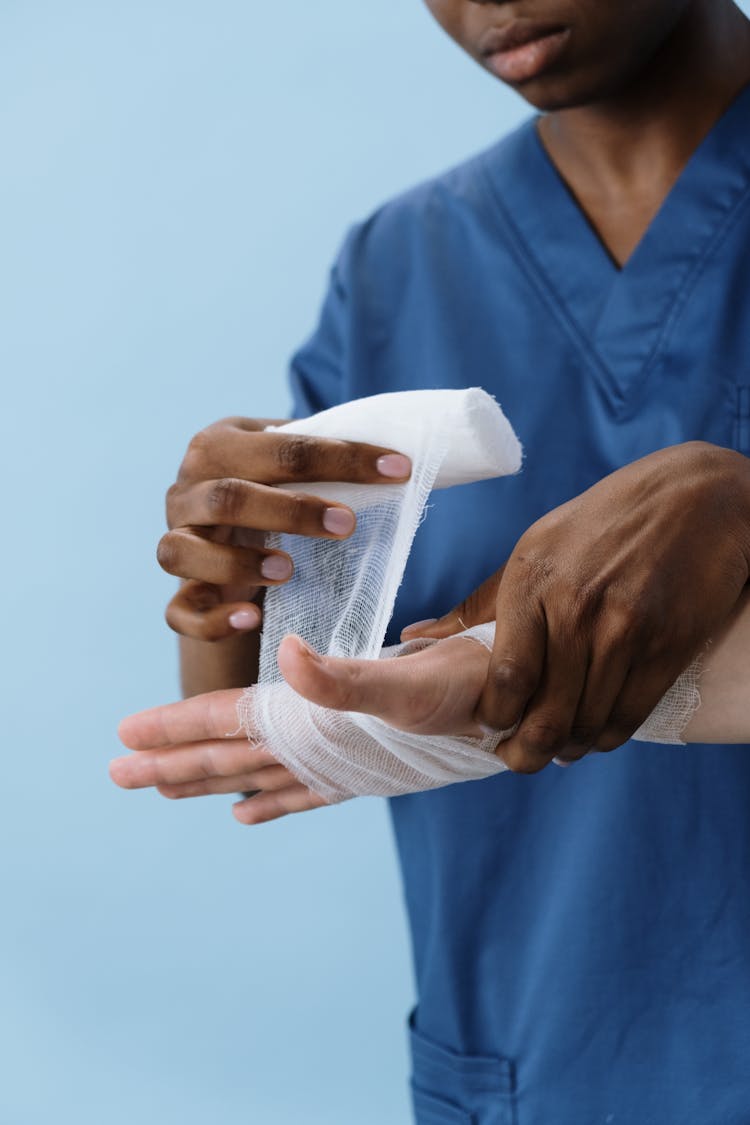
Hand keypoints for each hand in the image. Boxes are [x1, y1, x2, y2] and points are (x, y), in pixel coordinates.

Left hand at [111, 632, 492, 822]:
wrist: (519, 713)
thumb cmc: (467, 690)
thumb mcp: (408, 679)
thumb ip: (345, 678)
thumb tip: (289, 657)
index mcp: (316, 723)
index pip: (230, 722)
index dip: (176, 726)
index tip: (125, 736)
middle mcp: (318, 750)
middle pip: (229, 758)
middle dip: (172, 763)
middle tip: (117, 773)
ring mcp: (339, 763)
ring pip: (256, 775)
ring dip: (209, 780)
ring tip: (165, 788)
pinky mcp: (362, 767)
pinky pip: (302, 791)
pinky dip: (270, 801)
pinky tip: (246, 814)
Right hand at [160, 416, 410, 640]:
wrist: (225, 537)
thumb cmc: (270, 492)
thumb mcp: (288, 465)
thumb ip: (323, 454)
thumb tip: (397, 458)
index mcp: (218, 446)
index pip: (280, 447)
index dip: (342, 458)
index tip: (397, 470)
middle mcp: (185, 491)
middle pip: (227, 497)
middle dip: (291, 511)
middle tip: (346, 526)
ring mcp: (174, 542)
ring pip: (182, 552)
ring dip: (238, 563)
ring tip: (288, 571)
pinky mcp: (177, 594)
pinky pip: (180, 612)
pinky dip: (212, 619)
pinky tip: (251, 619)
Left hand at [403, 442, 749, 771]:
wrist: (692, 498)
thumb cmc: (600, 523)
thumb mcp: (533, 548)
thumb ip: (479, 604)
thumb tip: (415, 636)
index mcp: (532, 583)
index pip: (506, 677)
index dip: (494, 717)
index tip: (489, 727)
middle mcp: (577, 609)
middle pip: (546, 712)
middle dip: (526, 751)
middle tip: (517, 759)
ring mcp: (626, 630)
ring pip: (588, 721)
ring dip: (568, 747)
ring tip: (556, 749)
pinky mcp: (667, 646)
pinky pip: (629, 714)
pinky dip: (607, 736)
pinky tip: (594, 736)